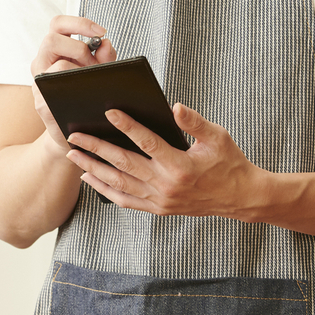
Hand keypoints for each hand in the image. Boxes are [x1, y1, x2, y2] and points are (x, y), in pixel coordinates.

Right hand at [30, 15, 116, 152]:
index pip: (57, 24)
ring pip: (57, 66)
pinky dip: (77, 92)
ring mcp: (38, 84)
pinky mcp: (41, 105)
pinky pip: (57, 93)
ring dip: (80, 70)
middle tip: (93, 63)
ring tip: (92, 82)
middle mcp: (41, 64)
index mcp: (53, 51)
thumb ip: (104, 57)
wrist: (70, 131)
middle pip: (51, 39)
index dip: (79, 22)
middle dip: (78, 48)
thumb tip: (106, 43)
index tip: (102, 31)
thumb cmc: (84, 96)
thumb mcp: (96, 72)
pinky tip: (89, 97)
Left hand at [65, 104, 265, 218]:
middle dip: (96, 148)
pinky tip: (90, 178)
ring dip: (93, 168)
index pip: (147, 142)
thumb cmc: (229, 162)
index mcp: (180, 166)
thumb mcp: (218, 137)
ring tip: (73, 155)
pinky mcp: (158, 208)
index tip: (109, 111)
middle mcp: (166, 185)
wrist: (241, 198)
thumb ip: (194, 122)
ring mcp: (160, 200)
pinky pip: (125, 200)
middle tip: (74, 135)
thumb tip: (174, 106)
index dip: (127, 126)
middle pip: (123, 163)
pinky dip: (104, 190)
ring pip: (118, 183)